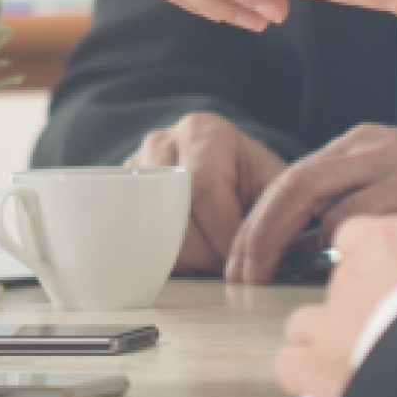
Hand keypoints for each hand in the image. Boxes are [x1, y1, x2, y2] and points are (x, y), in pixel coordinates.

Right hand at [124, 113, 284, 272]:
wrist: (231, 173)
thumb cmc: (255, 183)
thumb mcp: (276, 188)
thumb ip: (271, 213)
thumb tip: (262, 257)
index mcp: (202, 132)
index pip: (202, 188)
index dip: (222, 235)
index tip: (243, 261)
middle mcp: (161, 142)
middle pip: (171, 210)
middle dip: (203, 252)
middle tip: (225, 265)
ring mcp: (134, 168)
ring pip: (149, 229)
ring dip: (182, 258)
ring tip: (208, 257)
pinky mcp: (120, 193)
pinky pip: (134, 237)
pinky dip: (162, 257)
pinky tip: (187, 253)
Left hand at [226, 126, 396, 283]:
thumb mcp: (381, 171)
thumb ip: (338, 195)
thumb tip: (293, 243)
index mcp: (356, 145)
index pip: (289, 180)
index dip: (258, 222)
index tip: (240, 259)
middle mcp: (371, 154)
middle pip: (297, 188)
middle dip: (263, 236)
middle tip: (245, 275)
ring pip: (334, 216)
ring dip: (311, 253)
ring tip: (296, 278)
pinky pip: (375, 234)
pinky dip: (354, 257)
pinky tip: (349, 273)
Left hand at [275, 217, 396, 396]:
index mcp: (388, 241)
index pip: (355, 237)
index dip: (367, 264)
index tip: (385, 283)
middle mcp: (351, 274)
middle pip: (336, 286)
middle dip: (355, 309)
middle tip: (385, 333)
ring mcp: (332, 319)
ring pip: (305, 324)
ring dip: (324, 342)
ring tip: (358, 362)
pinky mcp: (323, 364)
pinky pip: (292, 364)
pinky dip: (305, 375)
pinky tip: (327, 384)